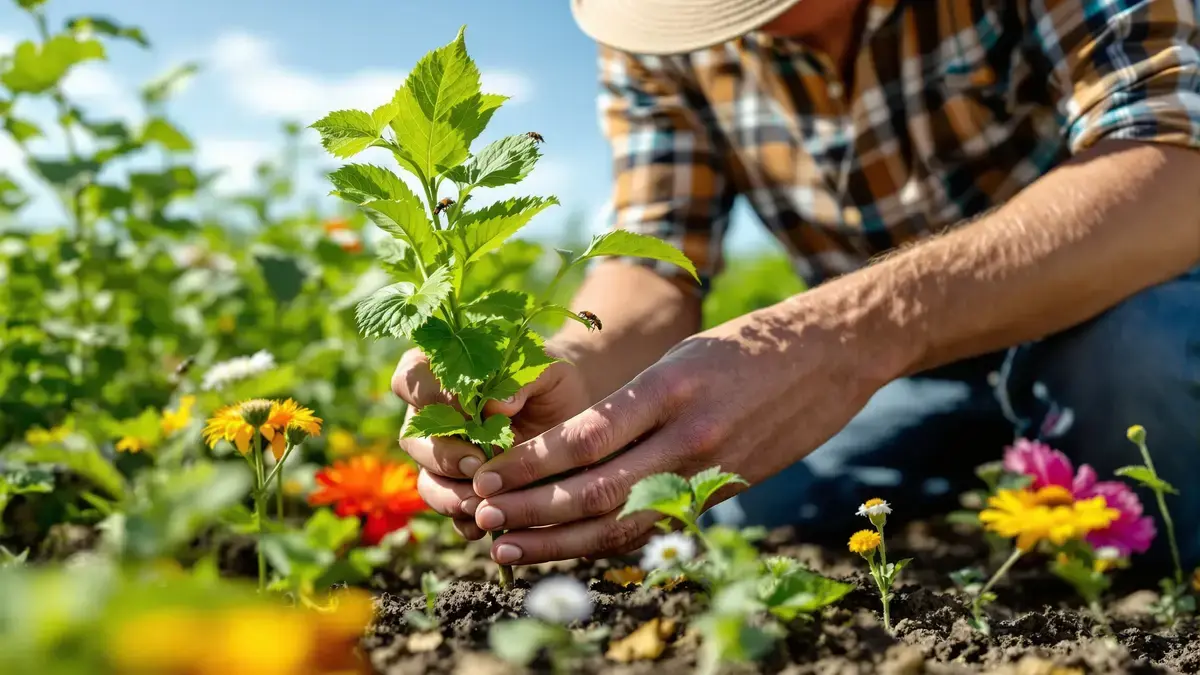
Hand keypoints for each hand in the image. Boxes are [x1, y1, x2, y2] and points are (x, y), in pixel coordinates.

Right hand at [391, 345, 589, 540]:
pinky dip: (465, 522)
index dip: (430, 398)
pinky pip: (450, 512)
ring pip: (427, 480)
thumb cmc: (550, 380)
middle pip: (413, 439)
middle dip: (443, 456)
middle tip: (477, 465)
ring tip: (481, 503)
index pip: (410, 378)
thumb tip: (495, 404)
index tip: (467, 410)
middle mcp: (431, 417)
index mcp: (439, 374)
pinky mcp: (461, 490)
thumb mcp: (545, 368)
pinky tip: (486, 525)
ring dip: (450, 496)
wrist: (569, 413)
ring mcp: (441, 457)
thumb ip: (520, 378)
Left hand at [464, 301, 898, 565]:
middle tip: (479, 518)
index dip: (531, 465)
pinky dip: (606, 544)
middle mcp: (687, 435)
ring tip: (504, 549)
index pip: (586, 438)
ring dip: (559, 540)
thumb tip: (562, 449)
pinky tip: (565, 551)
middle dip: (531, 510)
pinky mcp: (723, 492)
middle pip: (596, 488)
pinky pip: (655, 525)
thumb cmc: (746, 346)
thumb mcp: (681, 355)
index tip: (487, 477)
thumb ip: (628, 404)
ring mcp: (709, 470)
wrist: (830, 356)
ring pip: (622, 520)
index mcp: (669, 389)